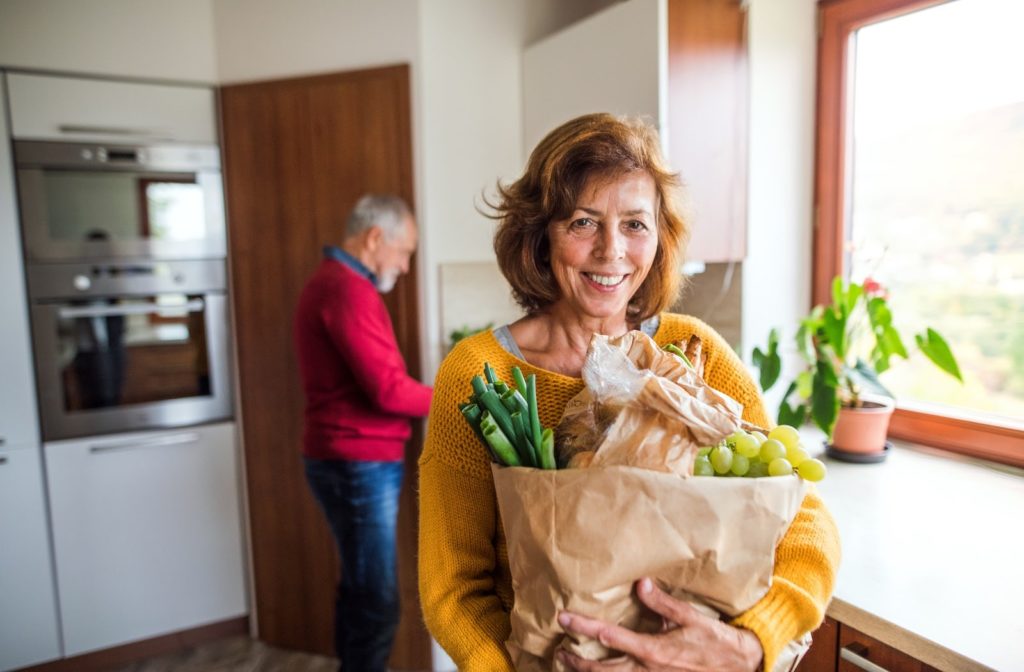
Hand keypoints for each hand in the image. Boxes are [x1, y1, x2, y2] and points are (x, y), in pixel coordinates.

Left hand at [556, 578, 762, 671]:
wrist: (738, 666)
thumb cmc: (713, 640)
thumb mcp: (690, 617)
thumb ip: (663, 602)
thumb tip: (640, 583)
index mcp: (652, 650)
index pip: (610, 637)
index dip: (584, 627)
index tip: (565, 618)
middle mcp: (647, 670)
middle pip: (602, 670)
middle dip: (577, 661)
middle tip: (559, 651)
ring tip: (568, 663)